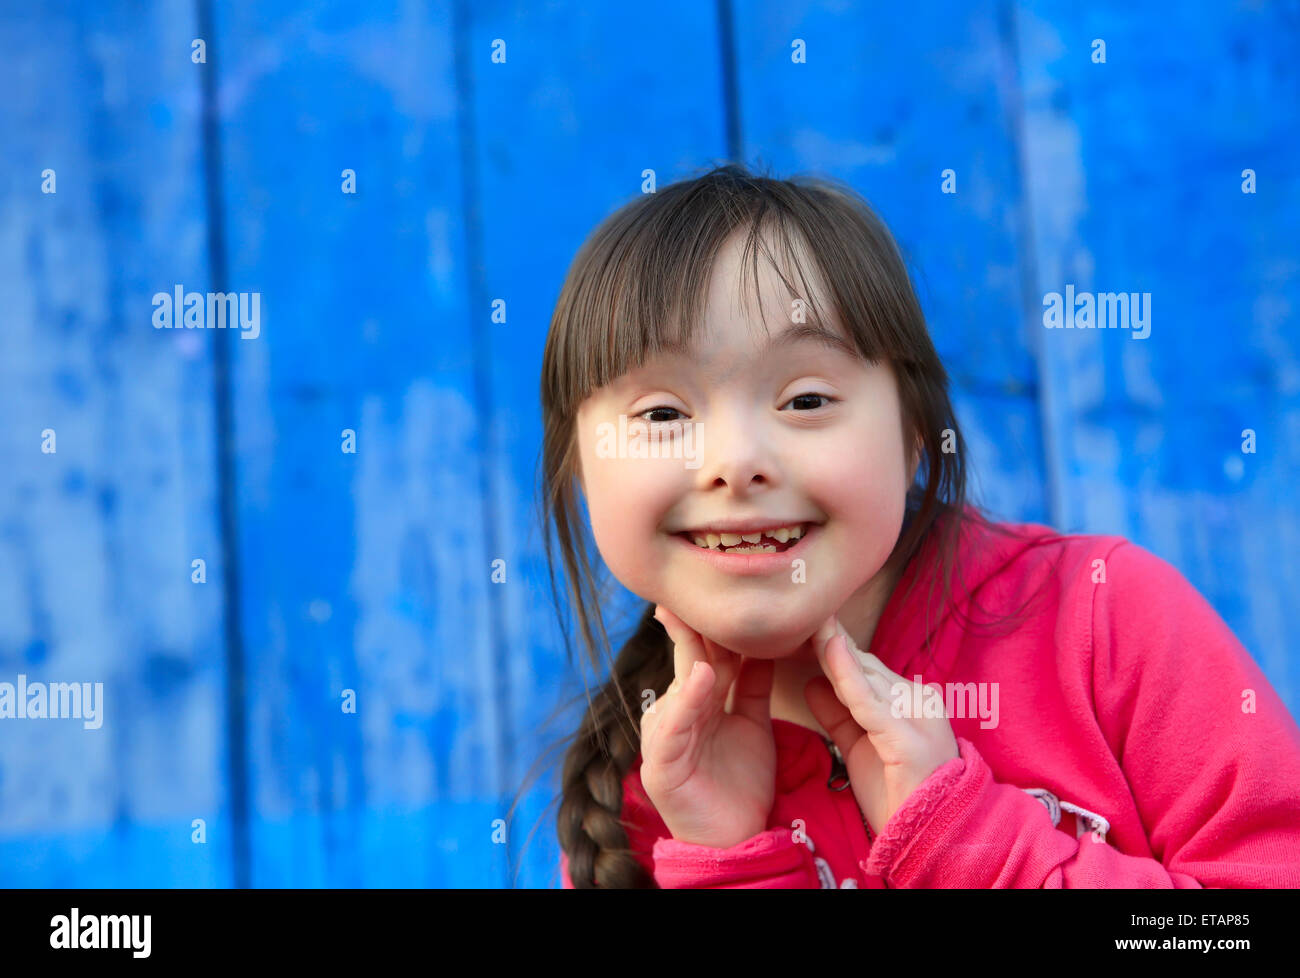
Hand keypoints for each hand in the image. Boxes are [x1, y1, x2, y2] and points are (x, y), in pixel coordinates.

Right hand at [639, 604, 776, 849]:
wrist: (736, 839)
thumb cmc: (741, 784)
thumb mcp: (753, 724)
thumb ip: (751, 685)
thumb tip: (762, 644)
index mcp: (698, 701)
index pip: (705, 652)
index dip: (713, 623)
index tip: (722, 585)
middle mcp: (677, 712)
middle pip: (690, 660)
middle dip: (696, 624)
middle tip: (704, 583)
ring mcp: (665, 737)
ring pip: (681, 686)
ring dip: (694, 655)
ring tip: (704, 622)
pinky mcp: (661, 764)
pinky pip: (673, 728)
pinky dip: (687, 701)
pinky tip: (700, 677)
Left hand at [804, 616, 959, 836]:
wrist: (930, 839)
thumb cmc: (898, 796)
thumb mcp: (859, 746)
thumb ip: (839, 714)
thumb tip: (812, 682)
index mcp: (911, 700)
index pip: (865, 666)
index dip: (833, 647)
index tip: (804, 622)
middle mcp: (918, 699)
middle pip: (863, 665)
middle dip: (829, 640)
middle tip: (799, 607)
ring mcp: (916, 715)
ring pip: (864, 675)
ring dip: (832, 648)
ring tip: (806, 619)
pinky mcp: (906, 735)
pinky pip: (867, 699)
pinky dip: (846, 673)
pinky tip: (829, 648)